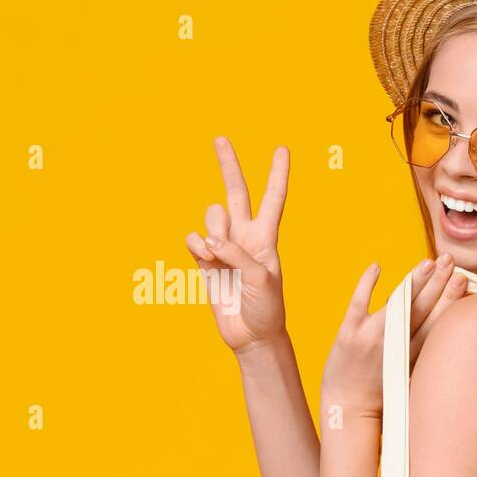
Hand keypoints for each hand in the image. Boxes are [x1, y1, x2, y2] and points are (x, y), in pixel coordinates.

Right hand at [185, 136, 288, 354]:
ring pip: (211, 217)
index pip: (273, 198)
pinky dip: (196, 246)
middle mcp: (244, 236)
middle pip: (236, 193)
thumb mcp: (261, 279)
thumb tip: (209, 239)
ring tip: (218, 254)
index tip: (281, 149)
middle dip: (228, 165)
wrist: (251, 337)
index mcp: (266, 237)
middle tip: (220, 139)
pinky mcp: (204, 263)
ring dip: (212, 228)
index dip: (277, 174)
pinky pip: (194, 241)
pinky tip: (203, 257)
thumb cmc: (266, 308)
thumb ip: (237, 254)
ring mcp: (223, 248)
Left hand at [320, 254, 469, 418]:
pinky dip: (366, 283)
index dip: (451, 298)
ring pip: (396, 303)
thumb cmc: (383, 397)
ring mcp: (370, 337)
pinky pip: (358, 302)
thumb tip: (443, 330)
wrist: (347, 411)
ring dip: (413, 281)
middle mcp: (394, 344)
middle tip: (450, 261)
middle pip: (421, 307)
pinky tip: (376, 267)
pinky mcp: (347, 334)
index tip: (463, 278)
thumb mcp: (412, 376)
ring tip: (428, 262)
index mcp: (413, 356)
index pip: (436, 321)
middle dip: (438, 282)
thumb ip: (426, 353)